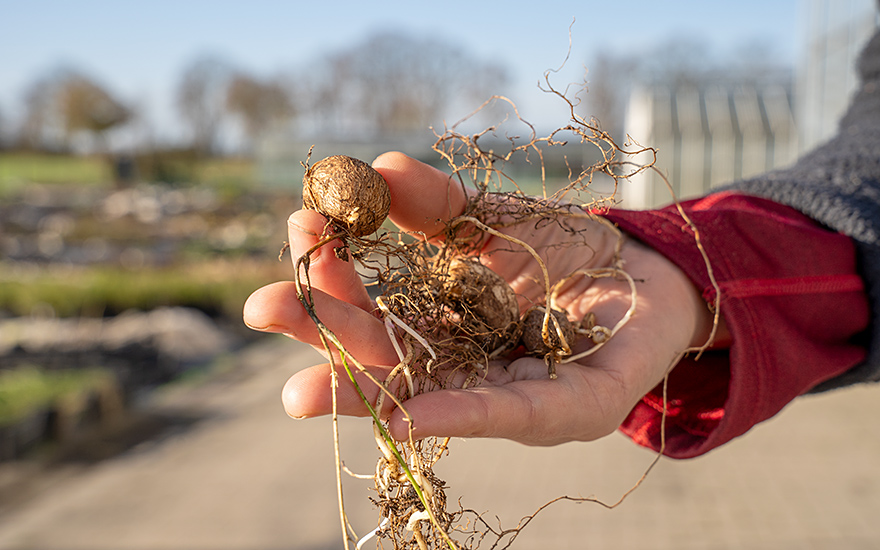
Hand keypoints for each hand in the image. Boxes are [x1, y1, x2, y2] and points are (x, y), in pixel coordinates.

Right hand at [243, 152, 719, 445]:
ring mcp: (511, 396)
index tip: (297, 232)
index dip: (329, 276)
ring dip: (366, 391)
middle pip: (383, 358)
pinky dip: (460, 415)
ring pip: (430, 395)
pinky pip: (511, 415)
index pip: (369, 309)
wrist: (658, 272)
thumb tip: (380, 168)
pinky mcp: (571, 409)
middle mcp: (464, 368)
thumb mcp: (496, 222)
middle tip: (267, 307)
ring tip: (302, 390)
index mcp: (440, 325)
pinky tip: (407, 412)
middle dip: (326, 334)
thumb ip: (442, 208)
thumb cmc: (570, 253)